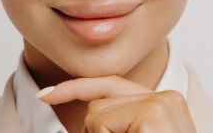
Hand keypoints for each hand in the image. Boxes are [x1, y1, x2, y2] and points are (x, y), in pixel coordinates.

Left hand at [37, 75, 196, 132]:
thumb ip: (114, 124)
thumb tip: (82, 125)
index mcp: (165, 105)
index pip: (112, 86)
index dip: (76, 88)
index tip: (45, 96)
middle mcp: (167, 97)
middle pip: (100, 103)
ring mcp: (162, 103)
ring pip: (96, 114)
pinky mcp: (153, 114)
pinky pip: (101, 124)